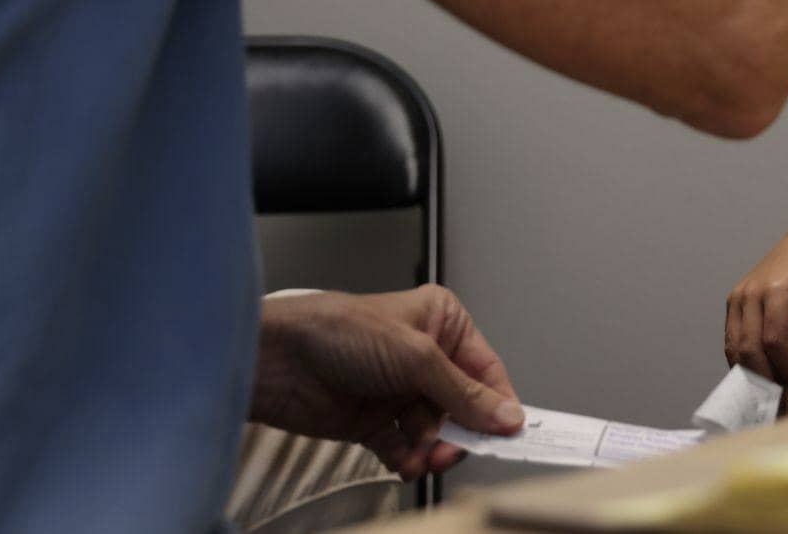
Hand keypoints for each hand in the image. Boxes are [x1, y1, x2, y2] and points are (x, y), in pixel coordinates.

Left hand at [252, 286, 521, 480]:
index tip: (511, 433)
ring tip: (422, 457)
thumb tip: (505, 416)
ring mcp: (397, 391)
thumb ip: (463, 393)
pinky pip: (404, 447)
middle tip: (454, 450)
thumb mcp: (416, 357)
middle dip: (460, 433)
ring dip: (430, 449)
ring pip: (434, 432)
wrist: (277, 360)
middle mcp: (423, 357)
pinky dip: (407, 458)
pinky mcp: (372, 420)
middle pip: (461, 407)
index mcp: (441, 324)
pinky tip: (403, 462)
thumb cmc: (339, 331)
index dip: (498, 403)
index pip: (484, 369)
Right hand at [725, 223, 787, 390]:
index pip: (774, 339)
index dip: (785, 367)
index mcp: (778, 289)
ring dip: (749, 372)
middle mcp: (752, 292)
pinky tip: (757, 373)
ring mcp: (739, 295)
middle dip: (764, 377)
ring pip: (734, 346)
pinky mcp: (734, 300)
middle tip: (782, 395)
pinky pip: (730, 337)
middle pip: (749, 347)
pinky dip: (740, 360)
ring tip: (769, 389)